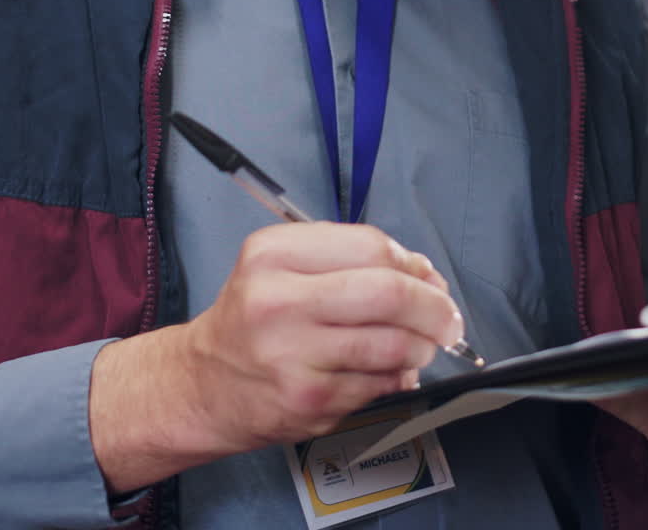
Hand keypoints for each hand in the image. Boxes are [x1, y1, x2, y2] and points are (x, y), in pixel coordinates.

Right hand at [89, 222, 461, 494]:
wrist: (201, 384)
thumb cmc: (250, 321)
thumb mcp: (281, 266)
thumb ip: (347, 259)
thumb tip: (421, 273)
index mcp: (273, 254)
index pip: (370, 246)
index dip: (412, 262)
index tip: (428, 276)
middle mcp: (277, 300)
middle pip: (387, 293)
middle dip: (433, 306)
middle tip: (447, 317)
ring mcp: (292, 355)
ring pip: (391, 344)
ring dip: (422, 346)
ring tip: (421, 346)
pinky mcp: (307, 401)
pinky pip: (378, 384)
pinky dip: (397, 377)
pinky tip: (389, 371)